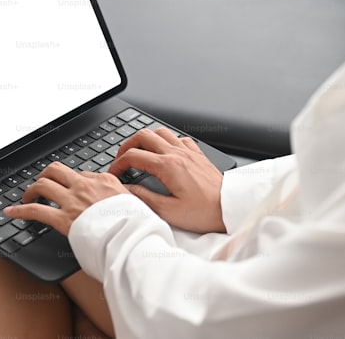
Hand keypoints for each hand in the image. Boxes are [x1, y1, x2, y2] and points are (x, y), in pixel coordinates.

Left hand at [3, 162, 129, 234]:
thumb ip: (126, 199)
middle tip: (42, 185)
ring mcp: (73, 201)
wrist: (133, 238)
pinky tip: (11, 212)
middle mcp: (86, 186)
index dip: (71, 181)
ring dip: (31, 190)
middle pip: (57, 170)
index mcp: (106, 181)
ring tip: (27, 198)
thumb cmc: (138, 226)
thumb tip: (126, 202)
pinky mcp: (62, 218)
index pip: (81, 174)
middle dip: (45, 175)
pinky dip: (19, 210)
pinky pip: (34, 210)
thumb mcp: (139, 205)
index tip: (68, 189)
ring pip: (43, 184)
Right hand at [109, 127, 226, 233]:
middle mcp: (177, 154)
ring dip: (145, 139)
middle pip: (144, 135)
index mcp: (168, 167)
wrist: (229, 208)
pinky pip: (178, 137)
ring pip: (160, 132)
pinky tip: (164, 152)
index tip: (114, 173)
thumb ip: (144, 198)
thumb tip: (126, 189)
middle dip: (127, 145)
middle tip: (122, 158)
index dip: (118, 163)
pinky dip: (166, 141)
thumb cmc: (204, 212)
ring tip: (139, 152)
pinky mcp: (198, 154)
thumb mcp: (168, 211)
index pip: (133, 156)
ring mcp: (189, 152)